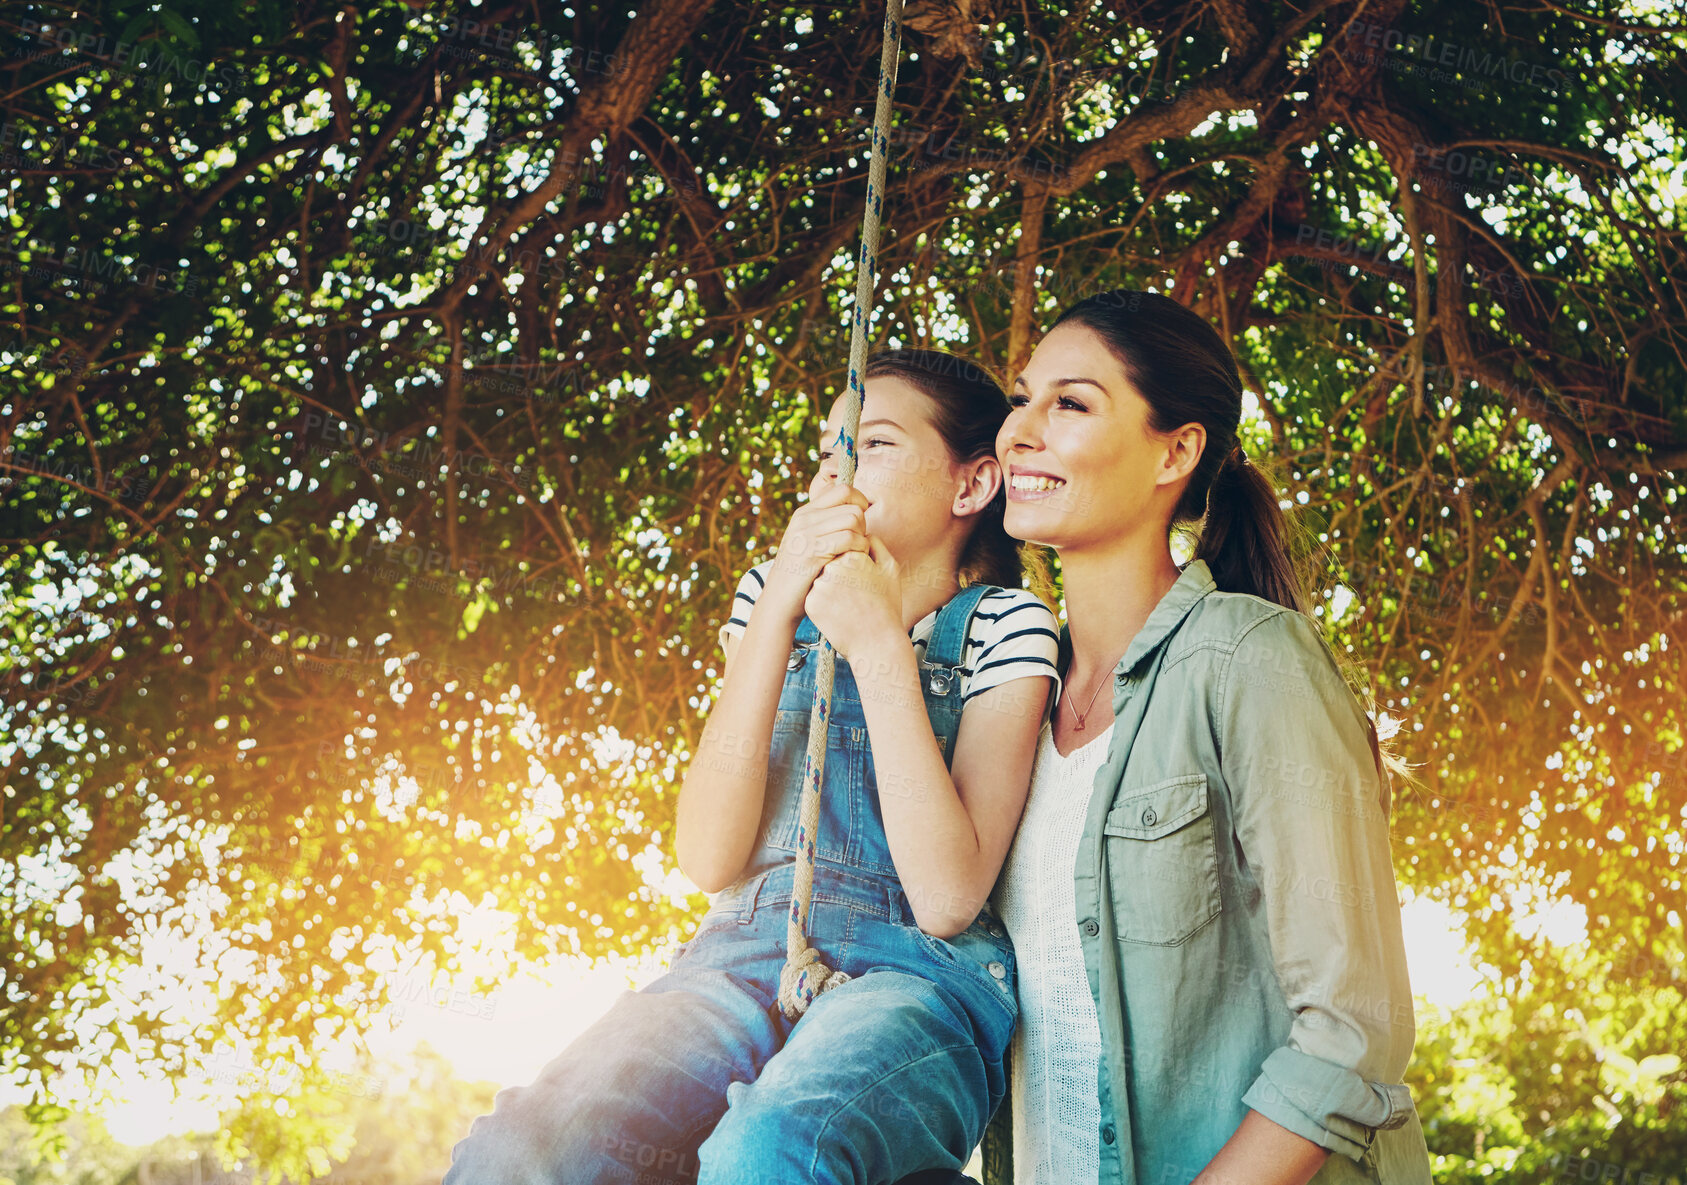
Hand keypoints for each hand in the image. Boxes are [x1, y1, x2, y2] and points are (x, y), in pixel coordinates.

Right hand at [761, 482, 870, 624]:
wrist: (779, 602)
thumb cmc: (803, 576)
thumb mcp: (810, 544)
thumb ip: (827, 526)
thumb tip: (858, 511)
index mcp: (805, 513)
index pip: (844, 490)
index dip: (861, 503)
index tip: (861, 524)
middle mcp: (805, 518)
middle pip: (853, 506)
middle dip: (864, 526)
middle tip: (857, 545)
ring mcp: (806, 533)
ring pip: (854, 519)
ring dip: (862, 538)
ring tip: (855, 554)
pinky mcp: (812, 551)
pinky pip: (849, 538)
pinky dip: (859, 550)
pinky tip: (853, 561)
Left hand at [804, 536, 903, 661]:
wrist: (877, 644)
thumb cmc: (887, 607)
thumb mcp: (890, 570)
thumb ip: (875, 545)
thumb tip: (861, 533)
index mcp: (853, 556)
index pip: (844, 547)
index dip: (854, 565)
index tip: (863, 582)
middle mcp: (833, 567)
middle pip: (830, 561)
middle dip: (840, 575)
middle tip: (856, 595)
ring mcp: (820, 586)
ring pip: (820, 578)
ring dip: (830, 588)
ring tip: (848, 605)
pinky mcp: (811, 603)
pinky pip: (814, 596)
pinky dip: (823, 603)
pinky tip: (839, 614)